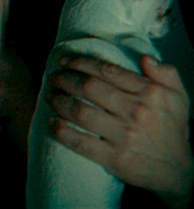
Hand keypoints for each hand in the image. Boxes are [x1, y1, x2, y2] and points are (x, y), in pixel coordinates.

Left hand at [46, 54, 193, 207]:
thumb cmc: (172, 129)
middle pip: (89, 88)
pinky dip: (61, 131)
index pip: (108, 71)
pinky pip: (81, 142)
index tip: (65, 62)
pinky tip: (52, 122)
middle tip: (54, 78)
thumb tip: (144, 58)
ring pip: (81, 112)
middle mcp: (137, 113)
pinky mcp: (114, 159)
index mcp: (150, 94)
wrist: (178, 171)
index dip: (81, 63)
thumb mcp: (178, 97)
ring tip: (50, 96)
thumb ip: (166, 74)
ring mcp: (125, 137)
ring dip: (59, 101)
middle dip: (65, 79)